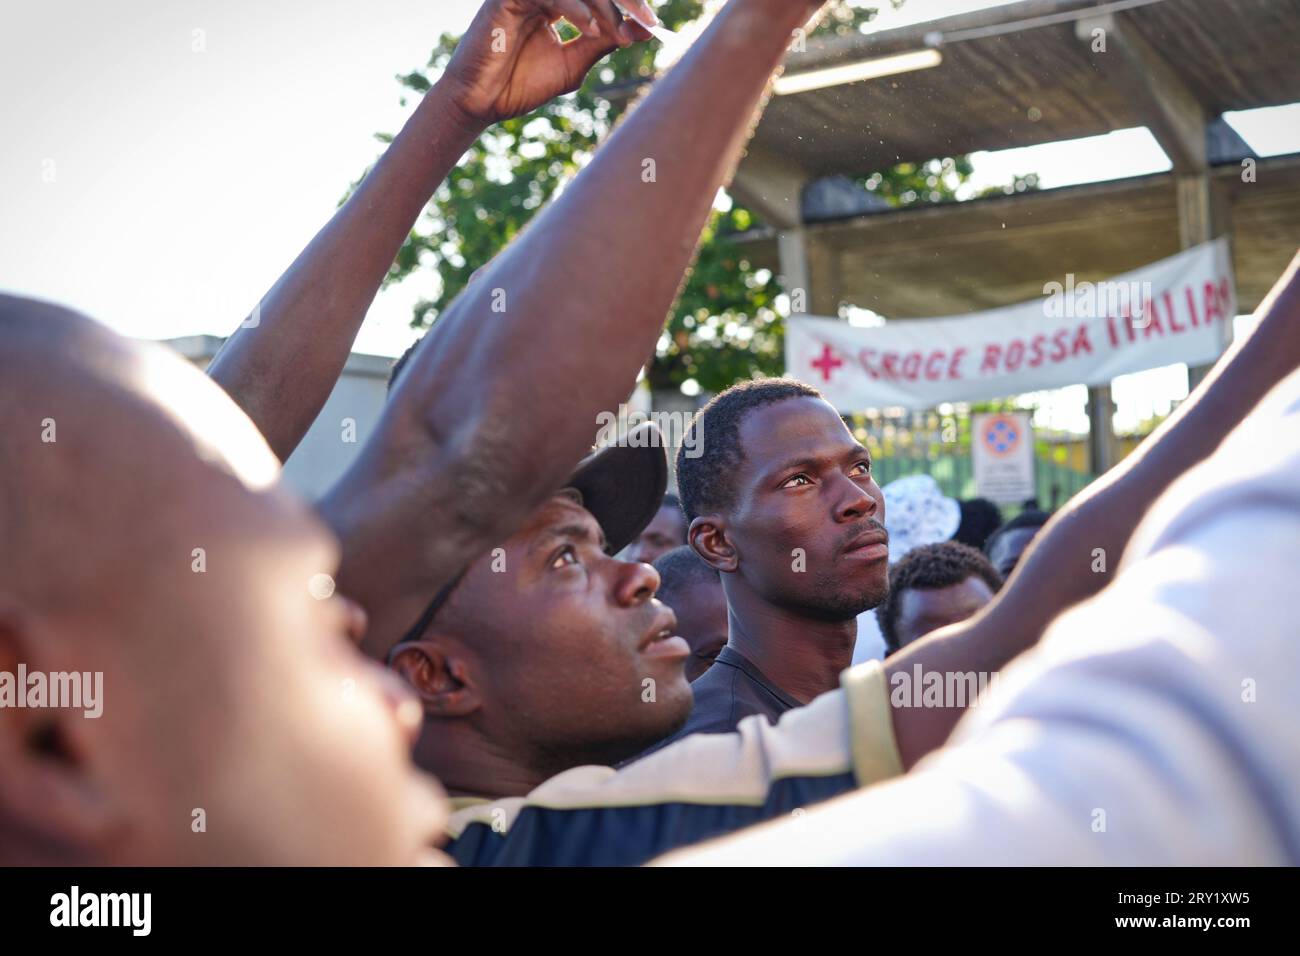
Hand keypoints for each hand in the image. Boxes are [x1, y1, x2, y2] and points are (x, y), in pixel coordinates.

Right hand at [439, 0, 655, 126]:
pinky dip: (574, 8)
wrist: (482, 103)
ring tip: (619, 30)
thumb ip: (604, 43)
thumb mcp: (573, 64)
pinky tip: (591, 29)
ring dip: (604, 5)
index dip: (628, 5)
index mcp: (557, 4)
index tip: (653, 25)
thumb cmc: (521, 85)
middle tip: (649, 20)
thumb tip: (644, 30)